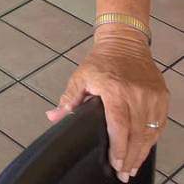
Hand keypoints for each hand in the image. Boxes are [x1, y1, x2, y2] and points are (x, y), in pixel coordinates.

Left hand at [47, 26, 168, 181]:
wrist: (125, 44)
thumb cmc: (101, 62)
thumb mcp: (80, 77)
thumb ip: (69, 99)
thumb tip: (53, 117)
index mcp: (114, 89)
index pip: (119, 124)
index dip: (119, 147)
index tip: (115, 162)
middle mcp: (136, 94)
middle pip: (136, 133)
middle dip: (130, 157)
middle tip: (123, 173)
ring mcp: (152, 96)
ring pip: (150, 132)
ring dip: (142, 152)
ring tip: (132, 168)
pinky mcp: (162, 97)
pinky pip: (159, 124)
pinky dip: (152, 140)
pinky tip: (144, 150)